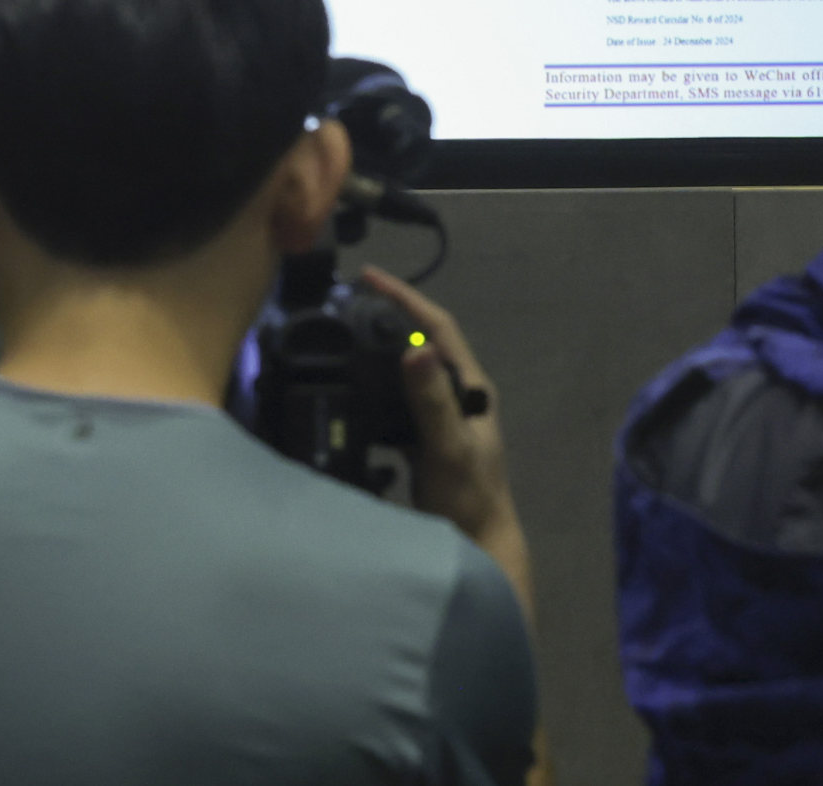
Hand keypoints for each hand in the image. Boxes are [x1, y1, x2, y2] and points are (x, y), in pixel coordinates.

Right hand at [360, 266, 534, 621]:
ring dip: (381, 347)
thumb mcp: (449, 446)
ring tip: (345, 334)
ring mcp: (442, 417)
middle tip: (348, 300)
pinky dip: (376, 385)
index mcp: (471, 388)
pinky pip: (397, 400)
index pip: (438, 326)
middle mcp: (459, 395)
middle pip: (423, 341)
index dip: (405, 297)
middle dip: (389, 314)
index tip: (368, 276)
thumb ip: (433, 401)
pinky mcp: (425, 439)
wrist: (477, 547)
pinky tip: (352, 388)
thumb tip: (416, 349)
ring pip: (409, 370)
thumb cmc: (468, 497)